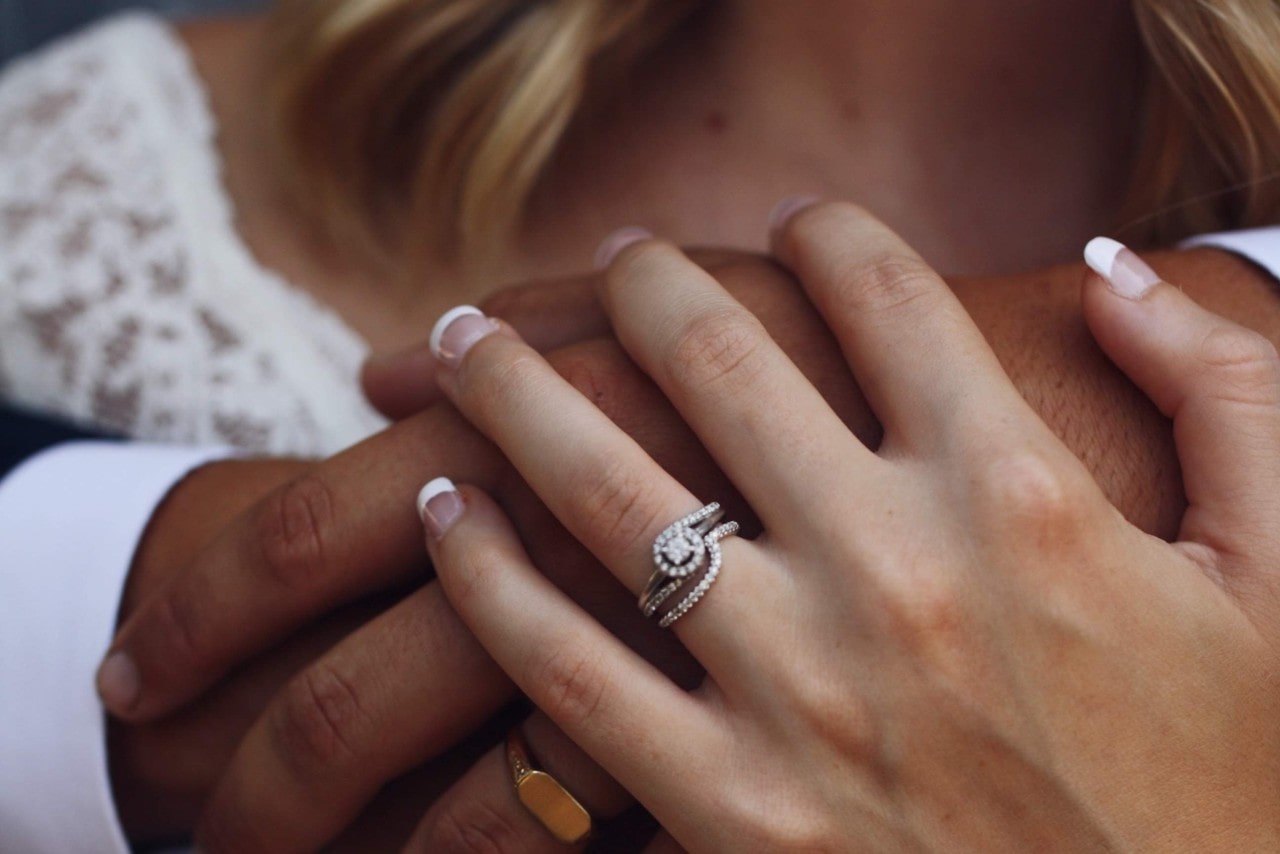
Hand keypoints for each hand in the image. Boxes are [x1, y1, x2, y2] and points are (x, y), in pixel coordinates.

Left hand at [420, 204, 1279, 850]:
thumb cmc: (1240, 782)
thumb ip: (1225, 391)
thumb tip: (1110, 272)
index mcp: (1024, 491)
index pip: (887, 293)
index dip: (829, 232)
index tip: (796, 225)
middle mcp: (894, 567)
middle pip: (718, 359)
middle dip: (647, 282)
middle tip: (618, 255)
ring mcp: (799, 690)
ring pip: (606, 491)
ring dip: (515, 395)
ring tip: (458, 347)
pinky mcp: (733, 811)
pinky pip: (565, 671)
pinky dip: (484, 579)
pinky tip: (442, 516)